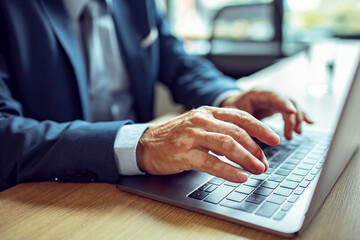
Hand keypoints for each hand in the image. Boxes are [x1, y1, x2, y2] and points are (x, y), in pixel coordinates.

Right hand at [136, 106, 279, 181]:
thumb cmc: (174, 137)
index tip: (274, 139)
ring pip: (227, 144)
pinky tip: (239, 177)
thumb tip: (245, 145)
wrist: (146, 144)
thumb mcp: (198, 126)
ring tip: (258, 169)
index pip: (240, 116)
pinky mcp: (184, 152)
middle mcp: (201, 120)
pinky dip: (228, 170)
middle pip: (237, 131)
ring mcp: (192, 135)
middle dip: (256, 148)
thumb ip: (219, 131)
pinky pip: (210, 161)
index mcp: (208, 112)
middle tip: (265, 162)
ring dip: (246, 158)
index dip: (260, 128)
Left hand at [221, 89, 312, 139]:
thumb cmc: (233, 108)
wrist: (233, 104)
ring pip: (293, 105)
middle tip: (291, 134)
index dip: (284, 103)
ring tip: (297, 133)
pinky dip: (301, 116)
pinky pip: (293, 109)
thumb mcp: (234, 114)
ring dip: (297, 119)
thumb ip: (243, 123)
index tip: (292, 113)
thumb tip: (252, 137)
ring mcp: (276, 99)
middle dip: (292, 117)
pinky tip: (310, 123)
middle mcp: (270, 94)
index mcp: (258, 93)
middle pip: (287, 101)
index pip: (274, 96)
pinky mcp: (279, 106)